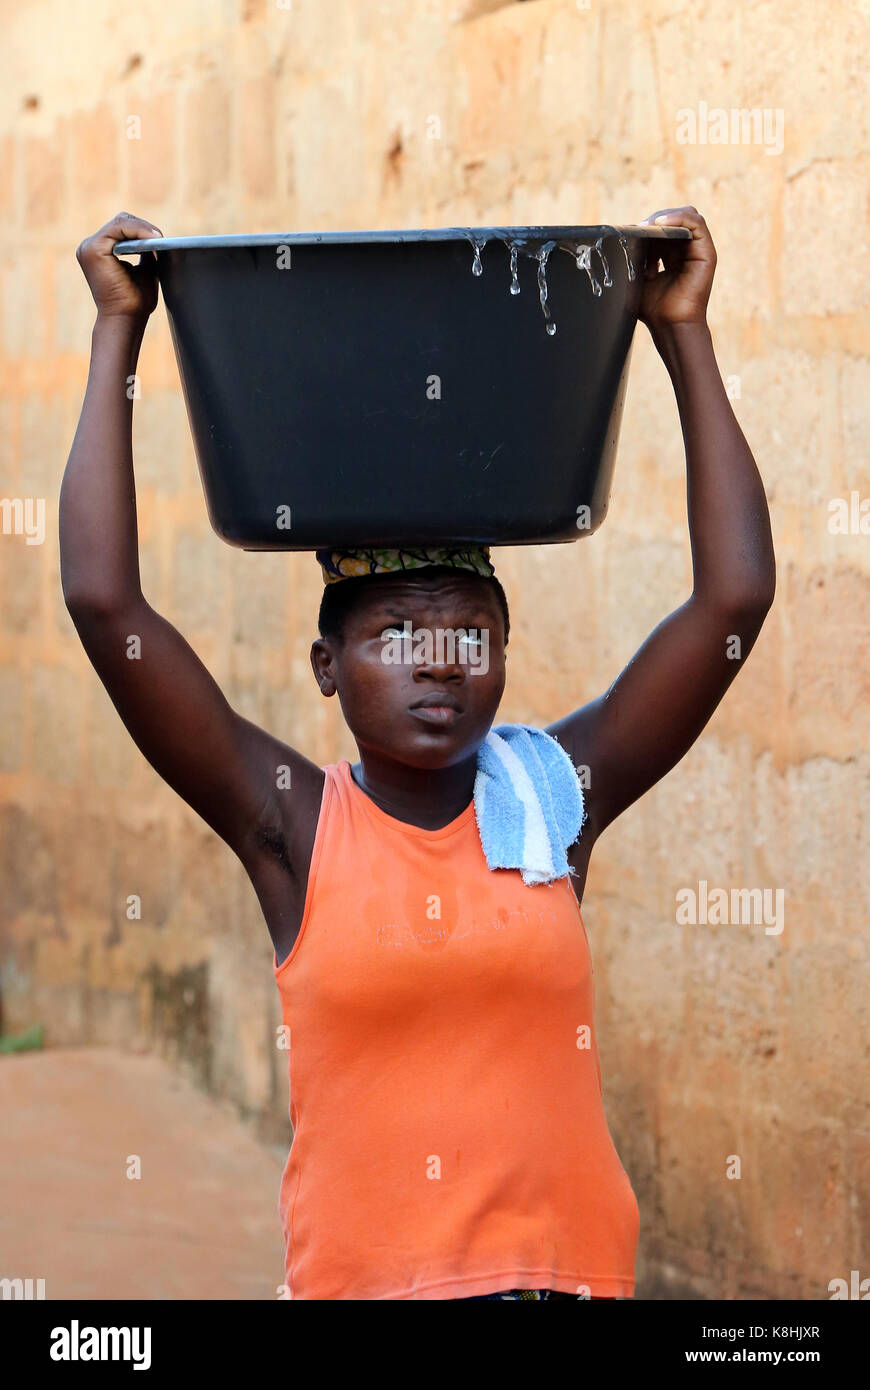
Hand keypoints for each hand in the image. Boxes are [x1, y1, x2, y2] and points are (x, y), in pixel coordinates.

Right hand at [75, 211, 163, 321]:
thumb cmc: (135, 302)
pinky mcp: (93, 249)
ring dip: (142, 229)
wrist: (126, 320)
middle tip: (161, 238)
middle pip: (120, 222)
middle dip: (142, 227)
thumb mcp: (144, 270)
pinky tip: (151, 238)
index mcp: (98, 252)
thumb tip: (155, 236)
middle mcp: (89, 247)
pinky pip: (118, 228)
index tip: (161, 239)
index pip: (120, 229)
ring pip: (120, 223)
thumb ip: (145, 251)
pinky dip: (137, 230)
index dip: (142, 230)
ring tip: (158, 238)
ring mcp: (88, 247)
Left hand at [638, 206, 715, 332]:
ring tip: (648, 228)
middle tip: (638, 230)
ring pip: (685, 216)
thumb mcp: (637, 277)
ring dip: (664, 218)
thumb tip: (617, 240)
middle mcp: (685, 250)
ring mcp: (697, 250)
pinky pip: (696, 222)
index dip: (646, 227)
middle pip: (672, 219)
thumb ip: (632, 258)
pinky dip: (678, 218)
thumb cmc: (652, 308)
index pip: (661, 228)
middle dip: (653, 222)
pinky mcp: (706, 252)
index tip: (630, 234)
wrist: (668, 325)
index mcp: (670, 255)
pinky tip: (661, 224)